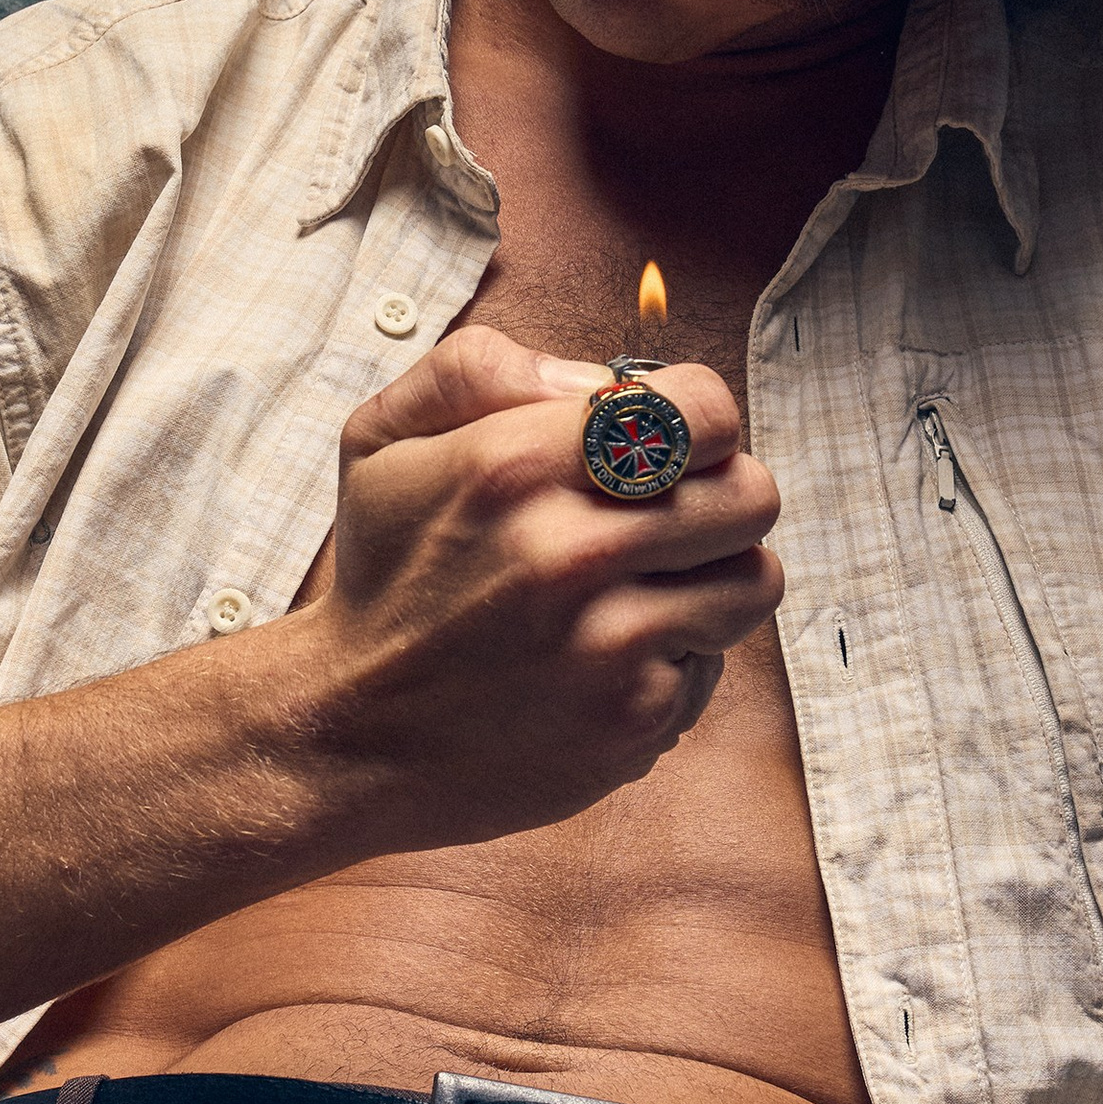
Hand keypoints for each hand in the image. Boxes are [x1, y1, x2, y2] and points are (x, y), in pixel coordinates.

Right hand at [310, 324, 783, 841]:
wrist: (348, 733)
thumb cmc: (383, 576)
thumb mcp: (384, 441)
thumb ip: (481, 370)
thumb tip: (605, 380)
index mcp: (515, 464)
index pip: (705, 410)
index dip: (696, 420)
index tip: (662, 447)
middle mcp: (568, 552)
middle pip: (752, 493)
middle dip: (718, 495)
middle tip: (666, 517)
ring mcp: (607, 644)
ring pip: (754, 579)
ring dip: (711, 578)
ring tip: (643, 586)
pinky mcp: (631, 718)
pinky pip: (714, 663)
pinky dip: (672, 659)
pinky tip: (603, 661)